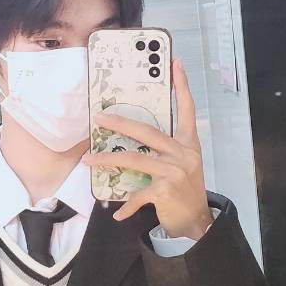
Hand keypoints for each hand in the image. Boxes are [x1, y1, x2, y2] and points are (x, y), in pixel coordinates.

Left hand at [82, 58, 212, 239]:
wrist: (197, 221)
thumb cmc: (185, 190)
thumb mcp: (182, 165)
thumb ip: (166, 149)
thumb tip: (137, 137)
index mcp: (188, 144)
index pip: (186, 110)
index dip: (182, 87)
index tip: (175, 63)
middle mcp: (183, 154)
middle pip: (148, 131)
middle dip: (121, 123)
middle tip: (99, 117)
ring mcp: (175, 172)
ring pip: (136, 159)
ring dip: (108, 160)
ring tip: (88, 161)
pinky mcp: (165, 191)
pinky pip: (138, 194)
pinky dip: (126, 206)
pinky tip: (116, 214)